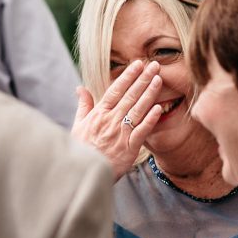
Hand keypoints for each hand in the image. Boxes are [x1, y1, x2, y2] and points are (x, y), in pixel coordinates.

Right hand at [71, 60, 162, 181]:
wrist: (84, 172)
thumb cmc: (81, 149)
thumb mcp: (78, 125)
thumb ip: (83, 105)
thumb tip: (80, 88)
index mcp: (99, 114)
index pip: (115, 90)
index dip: (128, 76)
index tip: (138, 64)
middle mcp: (111, 120)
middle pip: (129, 96)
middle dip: (143, 79)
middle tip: (154, 65)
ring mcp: (120, 134)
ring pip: (137, 109)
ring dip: (149, 94)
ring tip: (158, 79)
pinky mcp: (129, 148)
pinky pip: (141, 131)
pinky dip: (150, 119)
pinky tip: (159, 108)